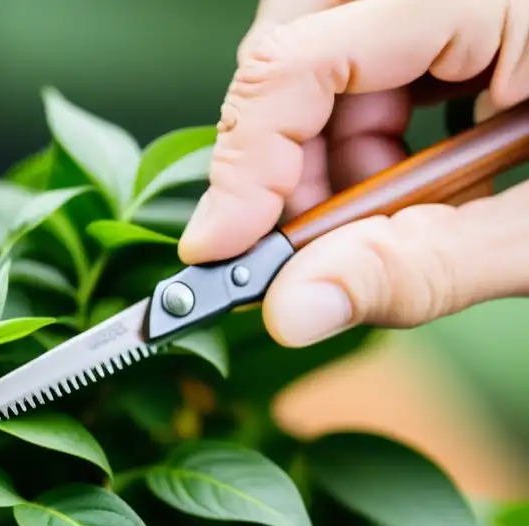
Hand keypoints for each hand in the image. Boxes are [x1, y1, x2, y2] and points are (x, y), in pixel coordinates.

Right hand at [178, 0, 528, 346]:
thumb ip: (423, 267)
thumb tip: (292, 309)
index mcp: (495, 1)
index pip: (308, 56)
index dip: (247, 159)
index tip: (218, 247)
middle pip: (299, 34)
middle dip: (281, 147)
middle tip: (302, 231)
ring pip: (322, 49)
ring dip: (323, 148)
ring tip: (378, 216)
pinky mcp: (453, 16)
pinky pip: (362, 56)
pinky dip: (358, 133)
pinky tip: (400, 179)